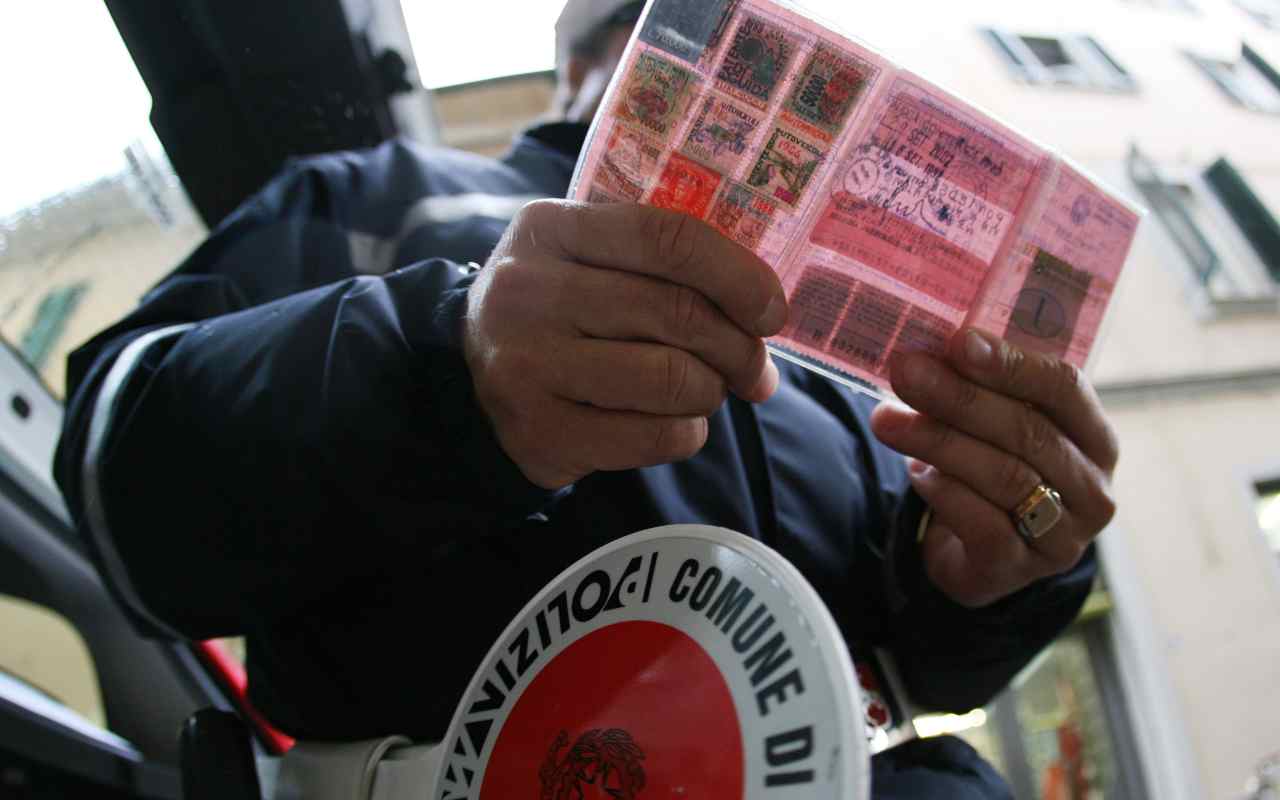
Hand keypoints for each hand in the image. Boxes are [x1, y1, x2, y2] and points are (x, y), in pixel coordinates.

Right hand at [464, 200, 786, 488]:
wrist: (470, 377)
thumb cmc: (561, 309)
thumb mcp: (586, 258)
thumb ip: (662, 262)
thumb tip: (767, 309)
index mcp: (549, 229)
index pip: (665, 238)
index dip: (737, 274)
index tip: (773, 310)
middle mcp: (528, 292)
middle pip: (676, 313)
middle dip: (738, 346)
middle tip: (754, 368)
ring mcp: (526, 365)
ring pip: (671, 379)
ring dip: (710, 391)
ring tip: (703, 391)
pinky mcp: (538, 432)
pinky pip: (653, 436)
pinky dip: (686, 433)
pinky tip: (675, 422)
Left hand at [870, 329, 1118, 607]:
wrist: (977, 554)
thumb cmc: (994, 469)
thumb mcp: (1000, 426)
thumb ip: (982, 389)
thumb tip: (929, 348)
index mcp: (1094, 437)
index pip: (1065, 389)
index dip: (1012, 364)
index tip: (959, 341)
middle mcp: (1091, 487)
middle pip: (1027, 432)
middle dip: (960, 397)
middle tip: (906, 371)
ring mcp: (1062, 535)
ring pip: (1003, 477)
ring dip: (938, 441)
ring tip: (887, 420)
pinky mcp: (1019, 568)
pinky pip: (982, 524)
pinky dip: (944, 492)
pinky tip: (917, 473)